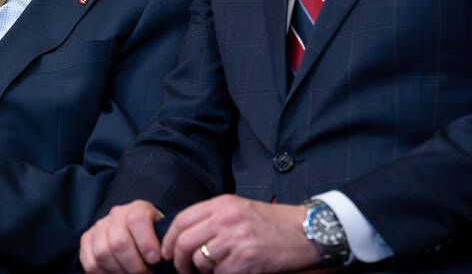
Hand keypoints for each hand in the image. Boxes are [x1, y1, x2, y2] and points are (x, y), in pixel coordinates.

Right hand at [80, 199, 164, 272]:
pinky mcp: (87, 240)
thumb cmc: (152, 236)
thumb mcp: (162, 233)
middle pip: (119, 242)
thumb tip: (164, 258)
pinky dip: (103, 273)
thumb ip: (162, 241)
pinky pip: (90, 262)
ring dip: (119, 271)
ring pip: (103, 252)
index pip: (137, 219)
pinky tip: (116, 273)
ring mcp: (99, 227)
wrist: (136, 230)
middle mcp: (116, 215)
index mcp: (137, 209)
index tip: (155, 260)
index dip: (146, 242)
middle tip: (144, 273)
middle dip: (134, 266)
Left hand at [161, 195, 317, 272]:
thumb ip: (213, 218)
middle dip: (179, 260)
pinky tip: (231, 271)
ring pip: (200, 261)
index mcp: (221, 204)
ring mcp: (236, 239)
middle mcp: (225, 219)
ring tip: (211, 270)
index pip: (182, 220)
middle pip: (185, 242)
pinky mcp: (247, 260)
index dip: (169, 239)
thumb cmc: (271, 223)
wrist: (305, 231)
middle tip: (182, 269)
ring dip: (201, 271)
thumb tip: (185, 236)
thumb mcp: (239, 209)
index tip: (166, 252)